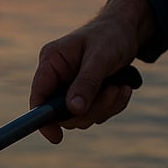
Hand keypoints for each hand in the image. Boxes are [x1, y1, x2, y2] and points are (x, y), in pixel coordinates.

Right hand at [30, 0, 153, 142]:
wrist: (128, 30)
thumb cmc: (112, 35)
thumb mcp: (101, 57)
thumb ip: (87, 83)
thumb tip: (73, 110)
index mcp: (51, 61)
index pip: (38, 96)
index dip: (43, 119)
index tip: (56, 137)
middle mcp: (57, 76)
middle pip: (63, 113)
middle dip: (92, 109)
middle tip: (113, 93)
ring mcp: (70, 87)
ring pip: (81, 116)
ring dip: (105, 107)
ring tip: (121, 87)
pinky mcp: (85, 94)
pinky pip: (95, 113)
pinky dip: (112, 106)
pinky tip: (123, 88)